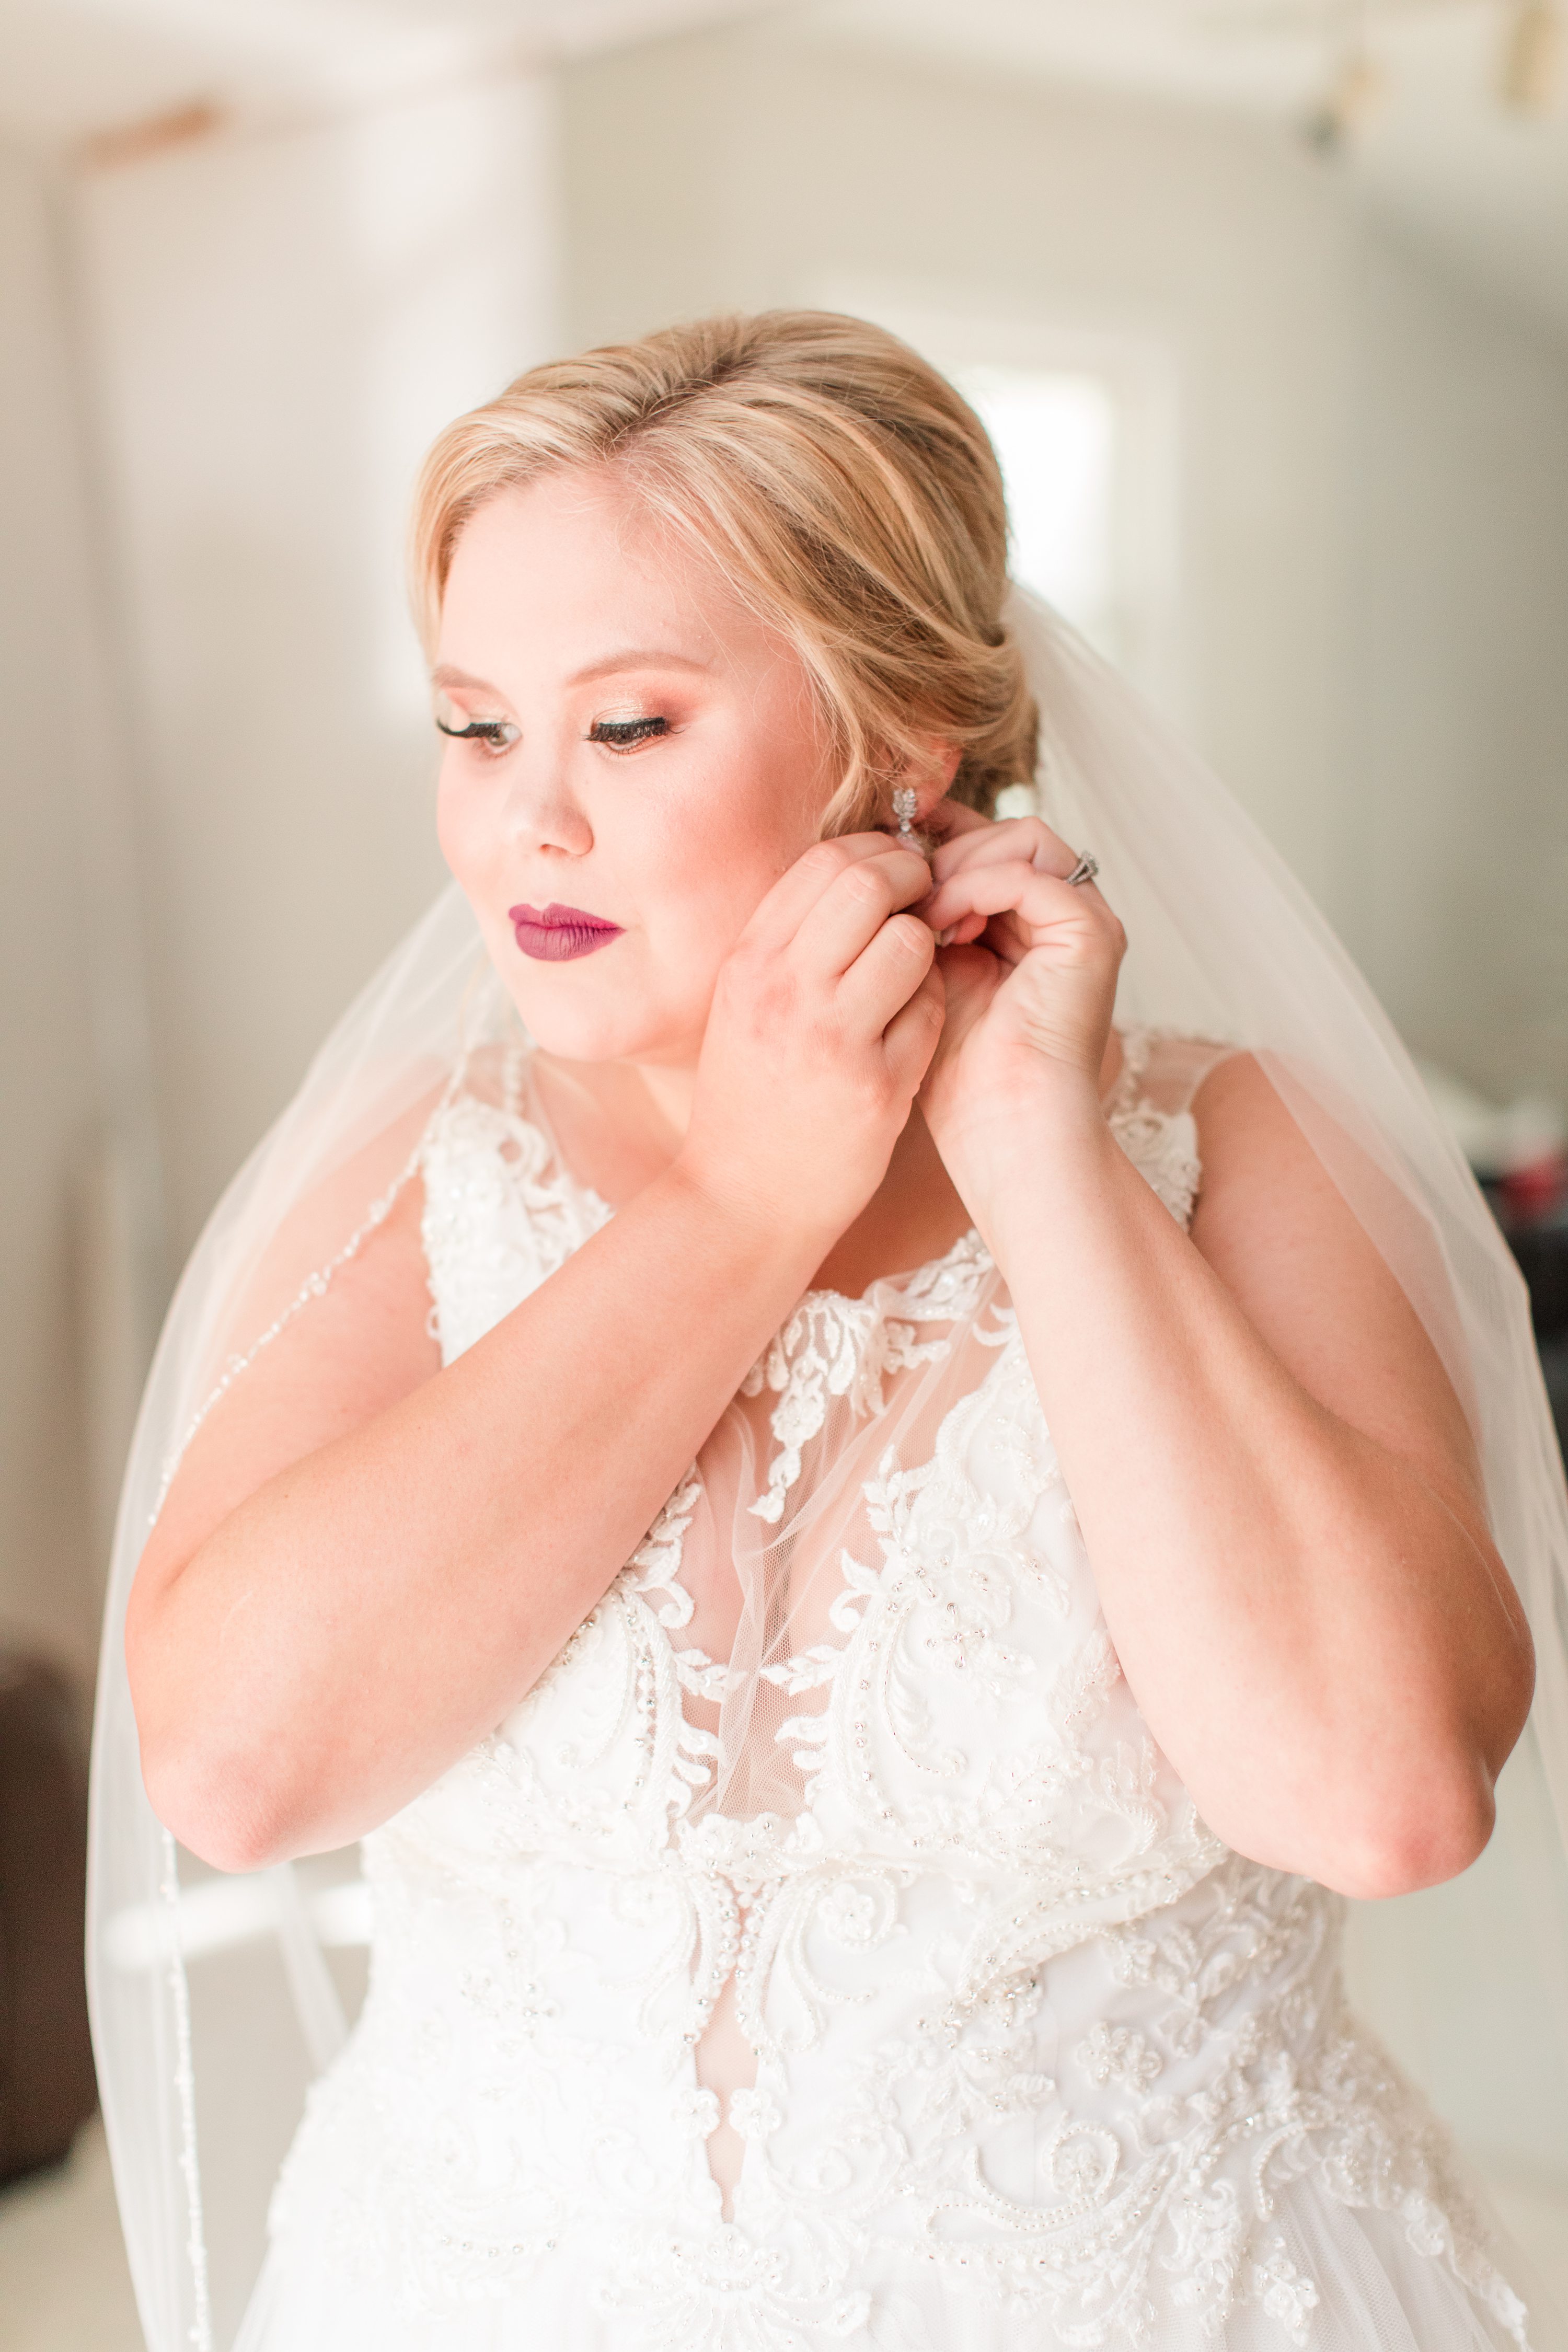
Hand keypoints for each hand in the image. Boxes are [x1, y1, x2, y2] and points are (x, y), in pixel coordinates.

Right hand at [677, 834, 944, 1242]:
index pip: (826, 859)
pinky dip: (932, 1007)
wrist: (740, 1201)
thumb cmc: (749, 1098)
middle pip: (870, 882)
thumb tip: (855, 875)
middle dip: (914, 880)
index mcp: (749, 961)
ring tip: (916, 972)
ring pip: (910, 941)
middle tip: (927, 904)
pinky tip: (913, 1027)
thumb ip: (790, 943)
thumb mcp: (744, 1006)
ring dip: (927, 946)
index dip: (877, 852)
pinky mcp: (875, 1086)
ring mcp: (830, 1038)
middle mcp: (784, 990)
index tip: (897, 874)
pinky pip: (929, 1011)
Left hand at [916, 807, 1124, 1190]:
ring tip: (921, 909)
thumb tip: (886, 860)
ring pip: (1024, 840)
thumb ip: (925, 920)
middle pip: (1009, 834)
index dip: (939, 839)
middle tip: (901, 886)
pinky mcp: (1092, 935)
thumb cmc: (960, 1074)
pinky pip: (1030, 874)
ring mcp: (1087, 923)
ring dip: (961, 863)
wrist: (1004, 1133)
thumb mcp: (930, 975)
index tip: (884, 849)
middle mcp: (1068, 919)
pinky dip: (978, 885)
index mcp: (1034, 927)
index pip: (990, 848)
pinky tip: (942, 922)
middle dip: (947, 849)